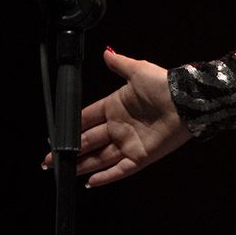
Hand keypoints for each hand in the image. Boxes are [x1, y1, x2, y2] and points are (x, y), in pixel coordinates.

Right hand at [40, 47, 192, 186]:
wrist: (186, 101)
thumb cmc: (164, 84)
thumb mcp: (138, 70)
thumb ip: (120, 64)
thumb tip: (106, 52)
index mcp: (116, 106)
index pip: (87, 119)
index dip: (70, 127)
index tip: (54, 135)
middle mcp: (120, 126)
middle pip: (89, 142)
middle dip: (69, 151)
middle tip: (49, 160)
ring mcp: (130, 143)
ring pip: (100, 158)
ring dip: (82, 166)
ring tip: (63, 171)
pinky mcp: (141, 156)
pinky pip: (120, 170)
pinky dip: (106, 177)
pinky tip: (91, 182)